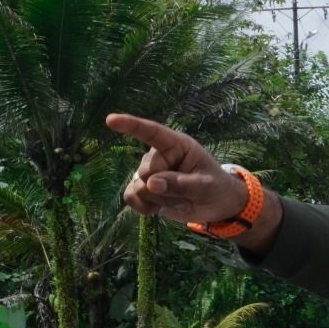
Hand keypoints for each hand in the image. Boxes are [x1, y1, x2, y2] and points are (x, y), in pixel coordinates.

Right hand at [106, 113, 282, 251]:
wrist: (217, 205)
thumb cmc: (216, 188)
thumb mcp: (205, 186)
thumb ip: (179, 184)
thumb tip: (150, 184)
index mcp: (177, 145)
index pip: (152, 132)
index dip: (131, 125)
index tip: (111, 120)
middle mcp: (159, 155)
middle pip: (145, 171)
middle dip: (164, 188)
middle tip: (187, 192)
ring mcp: (149, 172)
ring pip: (139, 187)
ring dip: (160, 199)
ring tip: (179, 198)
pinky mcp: (143, 189)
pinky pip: (131, 197)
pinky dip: (145, 207)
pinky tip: (159, 207)